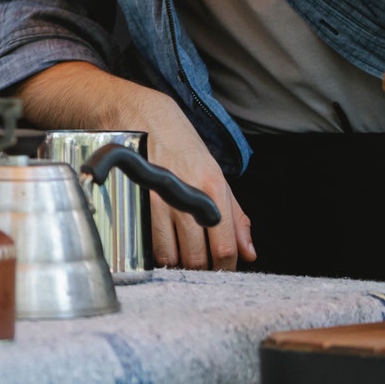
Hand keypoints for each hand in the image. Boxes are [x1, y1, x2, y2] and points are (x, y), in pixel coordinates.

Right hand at [13, 62, 253, 271]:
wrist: (136, 115)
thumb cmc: (177, 143)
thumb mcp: (213, 172)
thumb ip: (235, 215)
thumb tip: (249, 252)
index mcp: (213, 188)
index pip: (224, 248)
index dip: (225, 267)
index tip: (221, 268)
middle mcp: (187, 195)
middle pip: (197, 258)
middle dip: (200, 268)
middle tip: (197, 260)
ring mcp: (158, 199)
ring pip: (171, 257)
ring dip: (176, 263)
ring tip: (177, 251)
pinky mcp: (135, 201)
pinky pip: (148, 245)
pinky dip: (155, 252)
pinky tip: (159, 242)